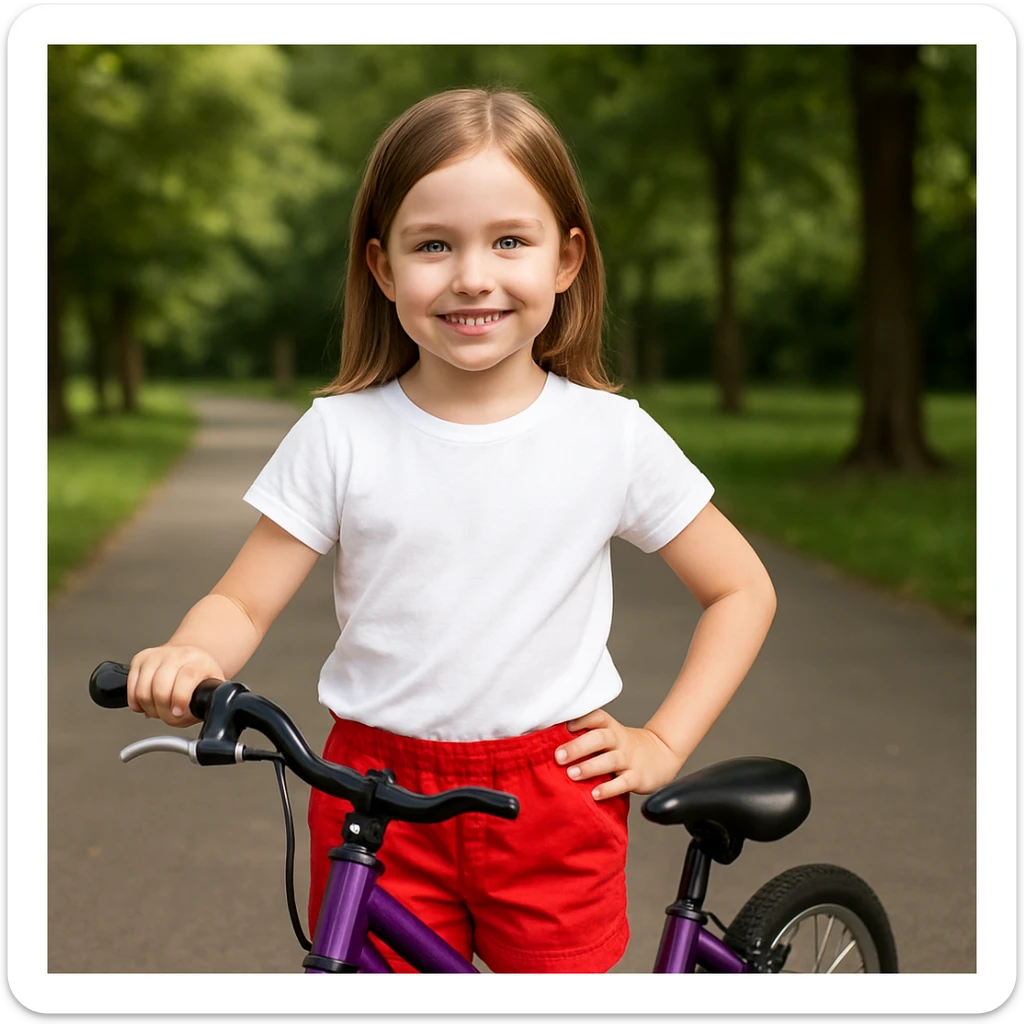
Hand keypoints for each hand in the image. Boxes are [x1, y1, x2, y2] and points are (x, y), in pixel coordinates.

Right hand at [127, 645, 224, 727]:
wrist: (190, 658)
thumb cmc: (201, 677)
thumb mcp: (212, 690)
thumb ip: (205, 704)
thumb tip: (187, 717)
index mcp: (199, 661)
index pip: (187, 677)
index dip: (180, 698)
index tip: (177, 713)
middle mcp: (178, 655)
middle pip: (160, 687)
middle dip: (162, 710)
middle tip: (169, 715)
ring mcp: (157, 655)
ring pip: (143, 690)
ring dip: (149, 708)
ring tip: (159, 710)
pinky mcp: (140, 659)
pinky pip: (131, 689)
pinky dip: (136, 703)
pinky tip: (147, 704)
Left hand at [554, 709, 684, 800]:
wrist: (662, 755)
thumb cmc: (625, 747)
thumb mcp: (610, 736)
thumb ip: (588, 738)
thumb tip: (550, 744)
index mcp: (611, 728)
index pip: (596, 717)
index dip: (580, 719)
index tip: (562, 726)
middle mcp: (620, 741)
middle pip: (600, 738)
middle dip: (578, 746)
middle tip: (558, 756)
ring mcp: (630, 759)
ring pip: (610, 760)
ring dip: (589, 767)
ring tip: (571, 775)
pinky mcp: (638, 777)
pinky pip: (623, 782)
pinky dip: (609, 788)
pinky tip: (595, 794)